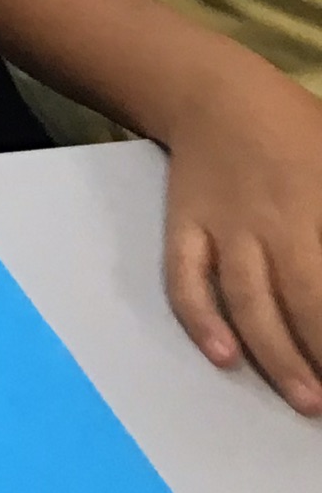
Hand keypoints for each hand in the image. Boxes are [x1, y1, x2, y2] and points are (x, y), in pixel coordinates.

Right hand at [162, 59, 321, 414]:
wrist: (211, 93)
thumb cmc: (296, 127)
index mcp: (316, 206)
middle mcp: (272, 224)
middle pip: (304, 302)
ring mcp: (222, 230)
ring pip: (250, 303)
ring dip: (277, 356)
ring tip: (306, 399)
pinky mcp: (184, 232)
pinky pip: (188, 282)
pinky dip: (202, 320)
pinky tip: (223, 356)